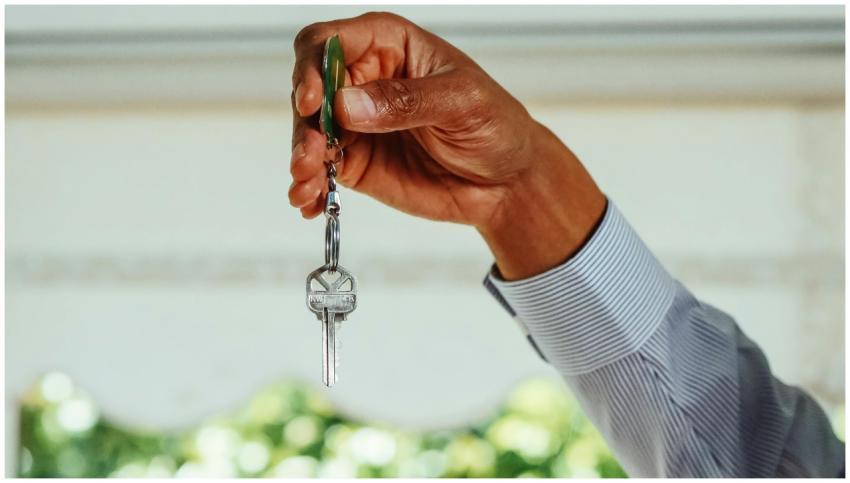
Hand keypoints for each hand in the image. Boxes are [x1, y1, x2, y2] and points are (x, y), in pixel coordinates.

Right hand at [290, 12, 605, 279]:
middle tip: (311, 157)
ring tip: (308, 185)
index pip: (329, 42)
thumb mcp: (461, 102)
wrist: (507, 182)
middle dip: (305, 124)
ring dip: (302, 158)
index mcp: (388, 45)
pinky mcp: (355, 162)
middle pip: (309, 89)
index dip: (312, 67)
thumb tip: (348, 104)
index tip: (315, 102)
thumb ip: (406, 101)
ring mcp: (355, 123)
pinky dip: (310, 186)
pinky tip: (310, 203)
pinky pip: (320, 170)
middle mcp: (362, 80)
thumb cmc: (495, 125)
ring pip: (309, 133)